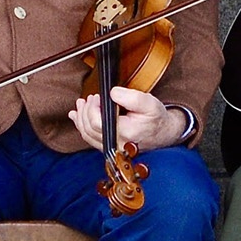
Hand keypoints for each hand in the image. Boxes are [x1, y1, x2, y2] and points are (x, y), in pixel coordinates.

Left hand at [69, 86, 188, 150]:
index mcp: (125, 132)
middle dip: (85, 111)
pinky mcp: (109, 146)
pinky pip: (90, 139)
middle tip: (89, 98)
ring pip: (87, 135)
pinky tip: (77, 117)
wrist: (163, 133)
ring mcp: (112, 147)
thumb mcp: (149, 103)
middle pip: (88, 129)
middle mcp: (116, 143)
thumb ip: (131, 97)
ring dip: (80, 118)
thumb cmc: (156, 118)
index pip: (96, 122)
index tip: (97, 96)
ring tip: (81, 104)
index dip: (92, 107)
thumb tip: (112, 93)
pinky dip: (81, 127)